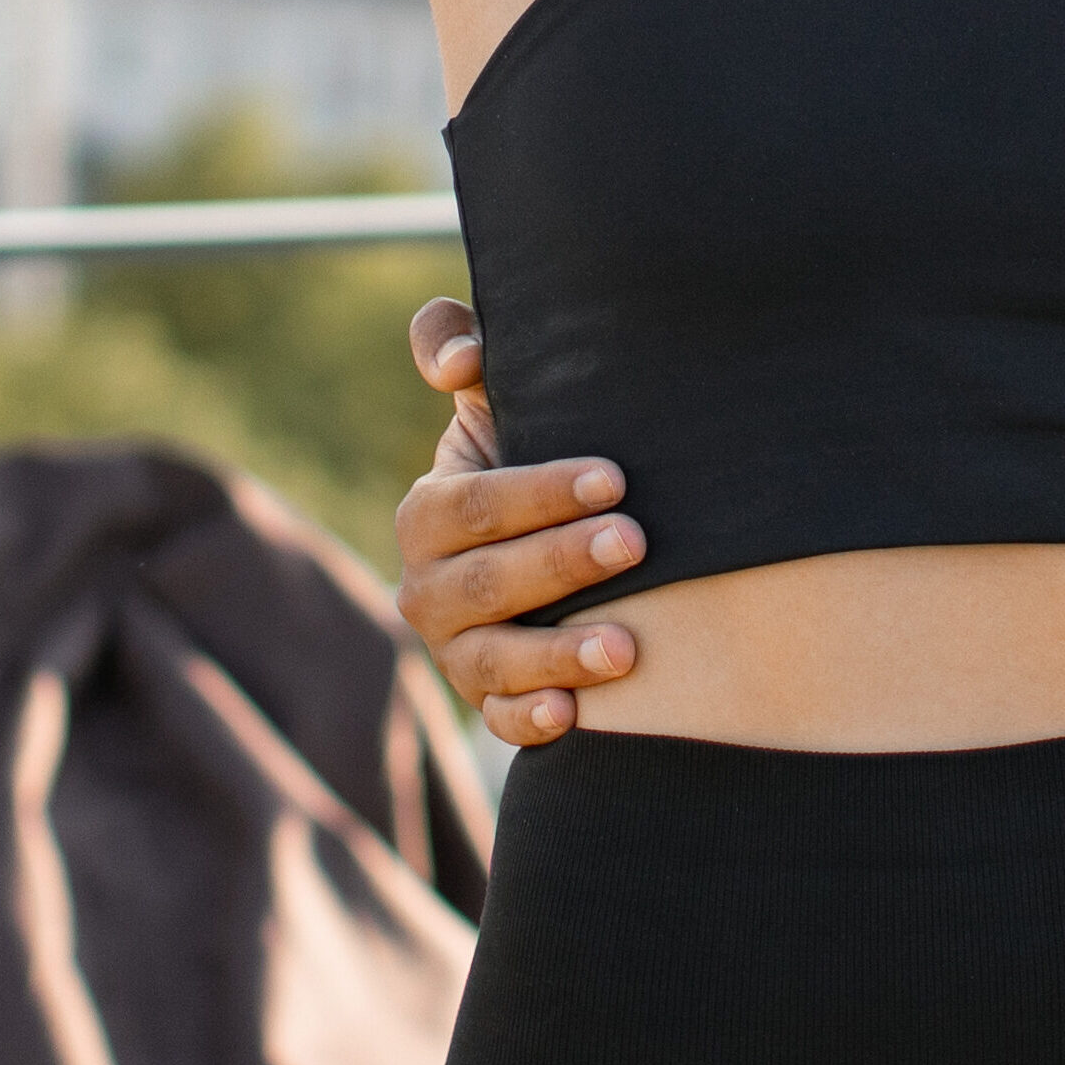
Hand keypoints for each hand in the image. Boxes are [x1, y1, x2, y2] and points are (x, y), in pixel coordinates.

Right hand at [396, 294, 641, 745]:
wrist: (556, 532)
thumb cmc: (533, 449)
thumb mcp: (497, 395)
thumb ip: (459, 344)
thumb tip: (455, 359)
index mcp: (428, 512)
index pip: (472, 503)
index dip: (538, 491)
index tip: (614, 478)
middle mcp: (428, 587)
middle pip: (487, 581)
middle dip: (563, 563)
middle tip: (636, 540)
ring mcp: (455, 650)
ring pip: (493, 659)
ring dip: (558, 654)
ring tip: (628, 646)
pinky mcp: (488, 698)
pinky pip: (498, 720)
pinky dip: (530, 720)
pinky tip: (573, 714)